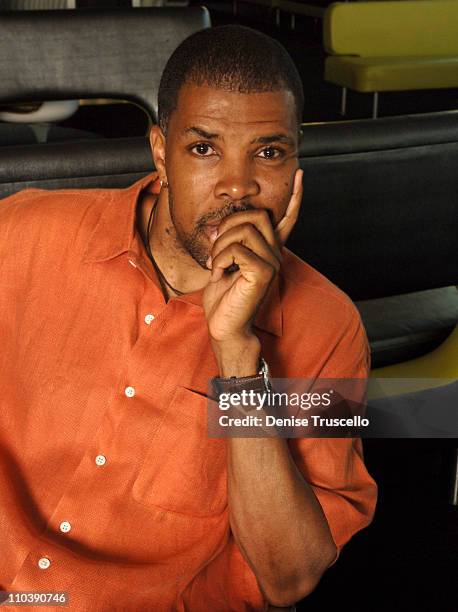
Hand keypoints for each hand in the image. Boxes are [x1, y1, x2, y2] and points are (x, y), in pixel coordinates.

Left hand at [202, 168, 302, 345]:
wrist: (225, 326)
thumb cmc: (223, 297)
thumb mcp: (223, 263)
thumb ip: (227, 242)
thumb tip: (219, 225)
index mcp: (268, 250)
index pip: (286, 219)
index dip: (294, 197)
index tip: (299, 173)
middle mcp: (275, 254)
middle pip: (255, 215)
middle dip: (227, 226)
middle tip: (216, 250)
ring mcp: (272, 263)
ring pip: (243, 230)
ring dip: (220, 246)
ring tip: (216, 265)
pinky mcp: (263, 273)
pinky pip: (237, 250)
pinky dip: (220, 260)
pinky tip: (219, 275)